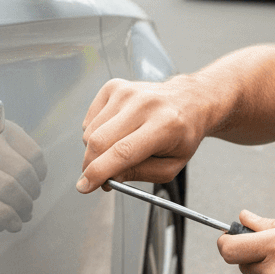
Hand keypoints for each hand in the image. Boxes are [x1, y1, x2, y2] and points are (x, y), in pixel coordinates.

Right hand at [78, 76, 203, 191]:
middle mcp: (145, 104)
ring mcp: (127, 92)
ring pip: (91, 132)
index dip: (99, 172)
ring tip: (118, 149)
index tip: (85, 186)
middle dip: (91, 166)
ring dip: (96, 150)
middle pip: (100, 141)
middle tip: (99, 177)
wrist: (189, 101)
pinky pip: (90, 120)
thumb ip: (140, 174)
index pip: (123, 152)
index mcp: (165, 125)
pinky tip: (116, 131)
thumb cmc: (183, 134)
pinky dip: (96, 133)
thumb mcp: (171, 165)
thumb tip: (108, 178)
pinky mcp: (114, 87)